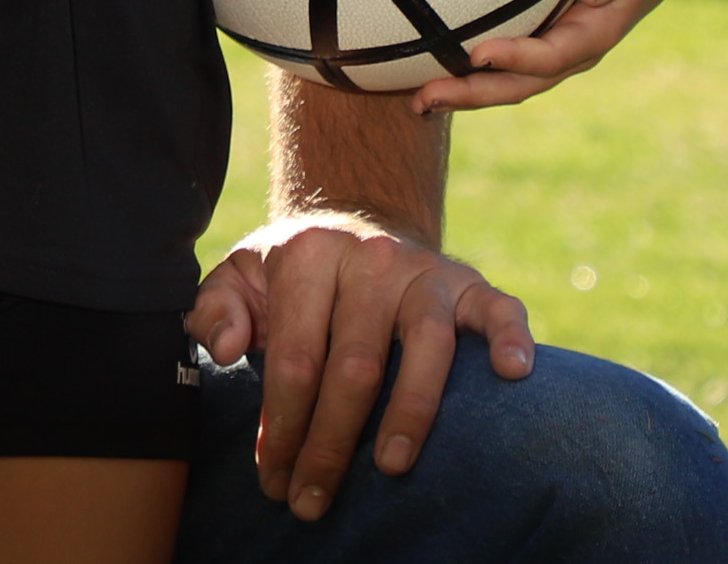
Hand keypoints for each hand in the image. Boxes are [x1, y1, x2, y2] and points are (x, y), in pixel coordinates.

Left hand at [189, 213, 534, 519]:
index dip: (282, 425)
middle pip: (356, 364)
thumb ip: (216, 310)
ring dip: (412, 412)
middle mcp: (371, 259)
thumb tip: (230, 350)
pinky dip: (510, 338)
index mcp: (309, 256)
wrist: (355, 226)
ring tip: (392, 467)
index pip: (295, 356)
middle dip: (331, 443)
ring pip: (426, 345)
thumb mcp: (241, 278)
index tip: (273, 476)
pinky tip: (511, 374)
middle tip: (314, 500)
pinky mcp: (470, 284)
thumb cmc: (294, 273)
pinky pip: (499, 308)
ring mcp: (426, 272)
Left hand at [408, 0, 691, 110]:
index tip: (479, 54)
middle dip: (475, 94)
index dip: (519, 59)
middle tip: (426, 97)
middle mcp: (571, 52)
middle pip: (520, 83)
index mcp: (596, 33)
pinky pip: (498, 65)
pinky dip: (465, 74)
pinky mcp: (535, 38)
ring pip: (505, 82)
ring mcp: (551, 50)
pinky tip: (423, 73)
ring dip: (463, 94)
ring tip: (416, 101)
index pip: (554, 56)